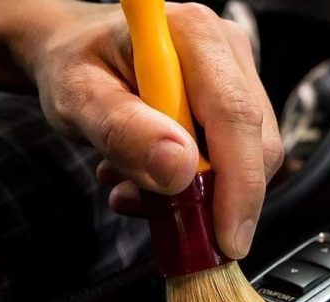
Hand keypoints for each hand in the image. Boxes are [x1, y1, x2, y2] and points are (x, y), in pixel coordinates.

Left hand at [15, 1, 282, 258]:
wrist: (74, 54)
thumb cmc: (75, 66)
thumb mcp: (79, 99)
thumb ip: (123, 131)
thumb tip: (179, 169)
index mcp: (194, 35)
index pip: (235, 117)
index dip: (238, 186)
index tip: (226, 238)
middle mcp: (227, 51)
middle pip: (255, 143)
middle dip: (215, 198)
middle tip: (160, 217)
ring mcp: (237, 77)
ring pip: (249, 159)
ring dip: (199, 194)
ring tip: (136, 188)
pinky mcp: (235, 105)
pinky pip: (236, 161)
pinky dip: (198, 187)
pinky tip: (153, 179)